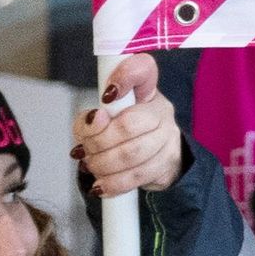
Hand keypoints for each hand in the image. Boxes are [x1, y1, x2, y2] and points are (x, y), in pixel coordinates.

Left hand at [77, 55, 182, 200]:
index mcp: (144, 90)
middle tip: (85, 151)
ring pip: (133, 153)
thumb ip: (89, 120)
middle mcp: (161, 110)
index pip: (143, 70)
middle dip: (99, 142)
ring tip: (92, 166)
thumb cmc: (122, 135)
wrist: (153, 160)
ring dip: (103, 164)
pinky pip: (138, 175)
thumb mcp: (101, 121)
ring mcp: (169, 136)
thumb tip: (94, 121)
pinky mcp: (168, 162)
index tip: (106, 95)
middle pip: (129, 124)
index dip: (125, 77)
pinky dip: (114, 183)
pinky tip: (102, 185)